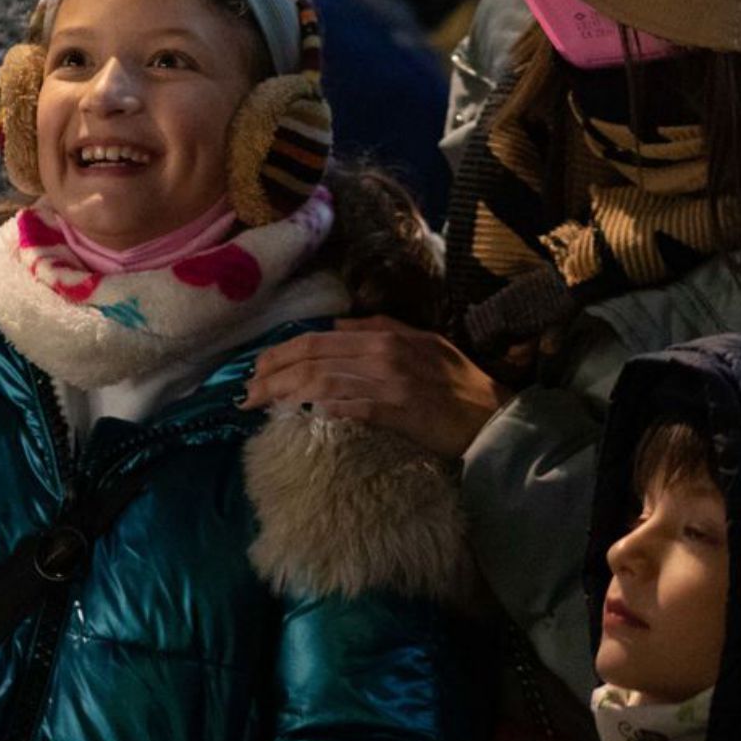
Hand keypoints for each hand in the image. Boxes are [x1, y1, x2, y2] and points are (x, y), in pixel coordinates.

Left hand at [241, 316, 513, 459]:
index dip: (283, 352)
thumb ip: (380, 327)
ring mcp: (389, 382)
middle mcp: (383, 353)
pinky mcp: (397, 411)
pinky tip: (301, 414)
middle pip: (313, 358)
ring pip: (323, 381)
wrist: (493, 417)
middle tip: (247, 389)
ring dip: (285, 392)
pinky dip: (323, 408)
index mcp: (385, 335)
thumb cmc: (457, 382)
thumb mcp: (422, 342)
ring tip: (260, 404)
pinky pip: (350, 407)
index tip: (258, 367)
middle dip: (273, 372)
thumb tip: (337, 323)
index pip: (320, 338)